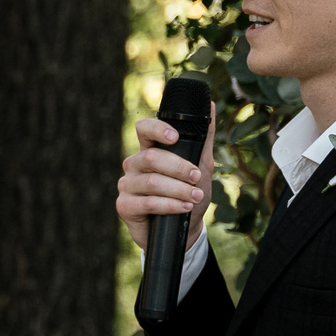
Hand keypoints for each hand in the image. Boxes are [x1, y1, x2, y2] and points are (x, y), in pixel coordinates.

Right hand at [117, 111, 216, 251]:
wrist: (183, 231)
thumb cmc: (189, 195)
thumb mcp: (202, 166)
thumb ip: (204, 138)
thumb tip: (210, 105)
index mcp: (150, 149)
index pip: (144, 129)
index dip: (157, 129)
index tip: (175, 137)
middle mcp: (134, 164)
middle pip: (151, 157)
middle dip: (179, 168)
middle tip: (197, 177)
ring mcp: (127, 185)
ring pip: (151, 182)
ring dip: (178, 190)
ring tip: (196, 197)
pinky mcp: (124, 206)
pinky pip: (147, 202)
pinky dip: (170, 205)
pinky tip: (184, 208)